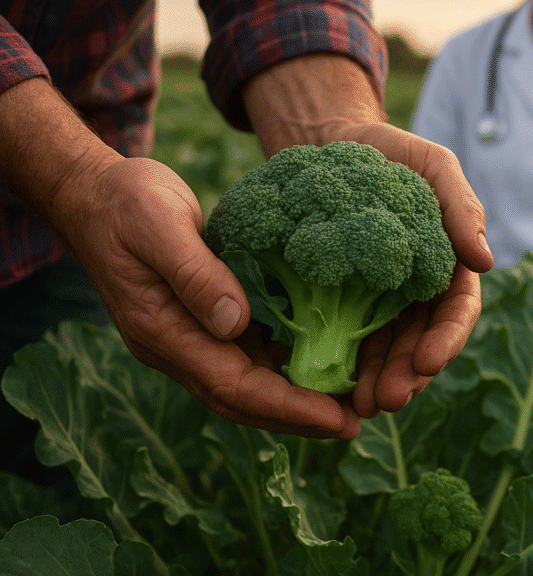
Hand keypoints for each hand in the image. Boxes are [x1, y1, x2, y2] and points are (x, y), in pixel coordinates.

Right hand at [63, 157, 362, 438]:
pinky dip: (278, 365)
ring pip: (244, 382)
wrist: (94, 194)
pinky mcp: (198, 318)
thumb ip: (195, 275)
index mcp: (161, 330)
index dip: (286, 405)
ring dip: (291, 398)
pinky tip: (314, 360)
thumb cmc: (124, 203)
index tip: (336, 417)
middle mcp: (174, 345)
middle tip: (352, 424)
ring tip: (343, 401)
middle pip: (241, 398)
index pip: (232, 385)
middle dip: (297, 416)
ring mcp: (185, 335)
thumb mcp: (158, 227)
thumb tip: (236, 323)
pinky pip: (243, 354)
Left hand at [242, 55, 492, 417]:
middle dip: (407, 374)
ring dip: (376, 379)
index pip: (456, 311)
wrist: (333, 144)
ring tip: (358, 405)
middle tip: (384, 400)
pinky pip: (344, 334)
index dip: (447, 340)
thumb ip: (461, 207)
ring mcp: (378, 297)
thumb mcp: (433, 165)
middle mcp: (415, 288)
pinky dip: (342, 360)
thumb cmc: (391, 152)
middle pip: (419, 341)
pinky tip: (328, 382)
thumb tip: (485, 262)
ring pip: (384, 348)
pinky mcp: (340, 297)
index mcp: (446, 263)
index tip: (428, 362)